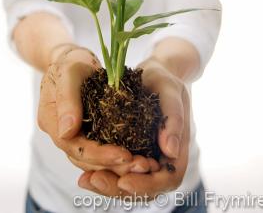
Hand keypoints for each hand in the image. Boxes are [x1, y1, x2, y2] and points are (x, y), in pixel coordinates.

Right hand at [38, 46, 158, 177]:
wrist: (74, 59)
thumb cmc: (71, 61)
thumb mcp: (69, 72)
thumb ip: (67, 99)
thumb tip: (67, 131)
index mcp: (50, 119)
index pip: (73, 145)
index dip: (97, 154)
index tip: (124, 155)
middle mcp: (60, 132)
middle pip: (83, 158)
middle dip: (112, 164)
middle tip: (140, 165)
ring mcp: (73, 135)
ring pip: (92, 160)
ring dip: (116, 165)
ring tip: (142, 165)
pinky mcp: (87, 133)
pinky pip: (100, 150)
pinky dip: (117, 156)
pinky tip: (137, 157)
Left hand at [78, 56, 190, 198]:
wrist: (152, 73)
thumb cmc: (164, 79)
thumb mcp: (170, 90)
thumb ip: (174, 118)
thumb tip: (171, 151)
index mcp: (178, 149)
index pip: (168, 178)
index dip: (147, 184)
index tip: (124, 180)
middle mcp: (161, 158)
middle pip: (146, 189)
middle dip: (120, 188)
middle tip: (95, 180)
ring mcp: (145, 157)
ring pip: (129, 182)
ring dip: (108, 185)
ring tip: (85, 179)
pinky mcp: (129, 151)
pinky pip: (118, 170)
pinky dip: (103, 173)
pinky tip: (84, 172)